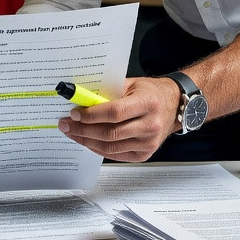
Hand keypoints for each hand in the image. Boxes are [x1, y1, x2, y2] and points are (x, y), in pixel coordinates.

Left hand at [57, 77, 179, 161]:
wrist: (174, 106)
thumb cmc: (151, 93)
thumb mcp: (131, 84)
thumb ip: (108, 91)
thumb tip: (80, 98)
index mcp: (148, 104)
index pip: (115, 112)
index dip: (91, 115)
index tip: (74, 113)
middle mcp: (150, 125)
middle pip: (110, 133)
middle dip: (83, 130)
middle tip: (66, 124)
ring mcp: (148, 143)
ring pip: (110, 147)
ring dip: (86, 140)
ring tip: (72, 133)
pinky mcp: (144, 154)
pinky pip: (115, 154)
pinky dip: (98, 148)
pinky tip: (86, 141)